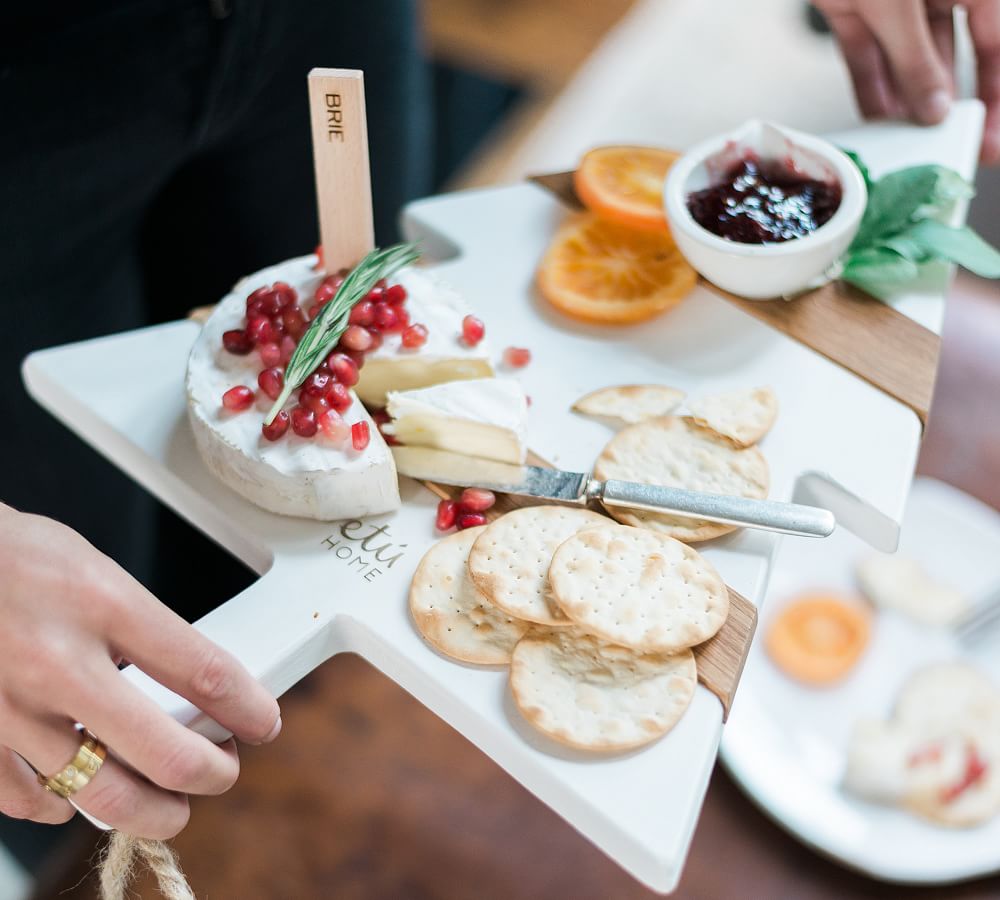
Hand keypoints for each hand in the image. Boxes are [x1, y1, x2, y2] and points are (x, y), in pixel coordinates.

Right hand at [0, 504, 280, 837]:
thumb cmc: (17, 558)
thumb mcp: (100, 573)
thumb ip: (146, 628)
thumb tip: (196, 684)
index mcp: (104, 604)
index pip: (204, 673)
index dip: (249, 709)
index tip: (263, 723)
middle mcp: (59, 662)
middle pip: (166, 755)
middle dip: (213, 774)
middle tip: (223, 770)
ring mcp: (12, 708)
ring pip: (103, 794)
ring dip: (153, 808)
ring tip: (171, 801)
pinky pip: (32, 800)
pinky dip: (65, 805)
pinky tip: (81, 791)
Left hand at [814, 0, 999, 162]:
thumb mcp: (901, 6)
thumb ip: (916, 58)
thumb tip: (934, 110)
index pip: (994, 47)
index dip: (993, 94)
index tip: (986, 137)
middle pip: (945, 61)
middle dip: (937, 107)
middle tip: (935, 149)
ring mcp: (892, 3)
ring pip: (900, 63)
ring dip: (899, 104)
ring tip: (901, 143)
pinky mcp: (851, 7)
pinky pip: (863, 55)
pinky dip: (868, 87)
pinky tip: (874, 121)